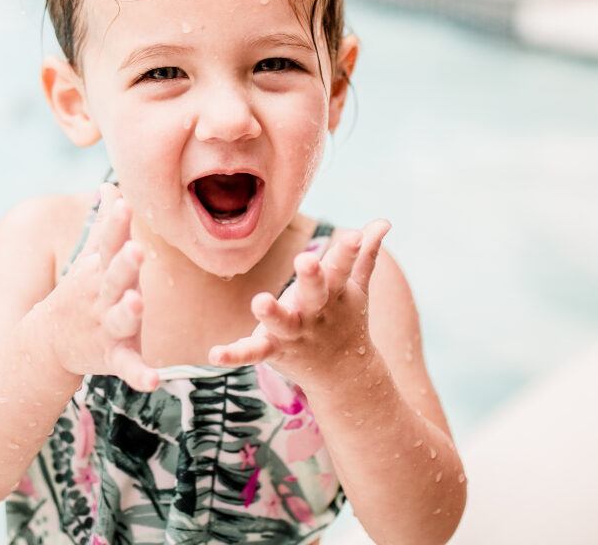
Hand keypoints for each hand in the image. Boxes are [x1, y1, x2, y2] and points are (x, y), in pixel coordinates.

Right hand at [43, 183, 160, 391]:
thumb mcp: (92, 257)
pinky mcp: (113, 356)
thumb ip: (106, 223)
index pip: (109, 243)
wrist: (48, 342)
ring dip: (128, 313)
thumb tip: (110, 185)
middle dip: (124, 265)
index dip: (117, 224)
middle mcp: (103, 296)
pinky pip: (129, 366)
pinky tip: (154, 380)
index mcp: (102, 270)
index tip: (124, 203)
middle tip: (135, 249)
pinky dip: (140, 374)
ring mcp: (107, 326)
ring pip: (120, 319)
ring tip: (137, 304)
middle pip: (115, 277)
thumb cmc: (83, 292)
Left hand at [208, 219, 391, 381]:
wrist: (345, 375)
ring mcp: (295, 333)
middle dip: (312, 277)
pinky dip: (234, 354)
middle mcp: (316, 312)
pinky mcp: (274, 350)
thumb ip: (363, 254)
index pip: (342, 268)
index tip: (351, 234)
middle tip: (305, 259)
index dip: (347, 251)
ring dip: (272, 313)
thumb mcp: (355, 288)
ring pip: (283, 322)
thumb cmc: (346, 320)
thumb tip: (383, 221)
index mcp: (335, 293)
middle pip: (315, 293)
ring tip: (258, 301)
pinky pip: (253, 352)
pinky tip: (214, 353)